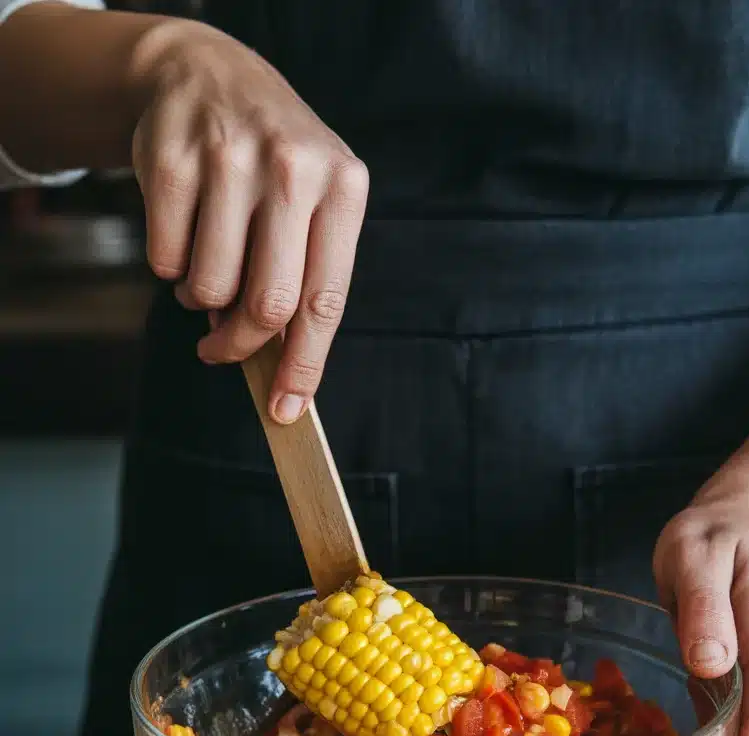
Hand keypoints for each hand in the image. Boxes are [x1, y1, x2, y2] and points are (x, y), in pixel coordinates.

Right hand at [130, 20, 367, 422]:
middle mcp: (293, 169)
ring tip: (208, 271)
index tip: (287, 408)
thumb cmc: (273, 163)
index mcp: (343, 188)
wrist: (208, 75)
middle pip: (268, 303)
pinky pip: (165, 259)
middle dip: (242, 345)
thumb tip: (277, 365)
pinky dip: (170, 268)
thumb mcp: (313, 202)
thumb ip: (304, 276)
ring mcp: (231, 159)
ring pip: (210, 287)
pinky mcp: (172, 160)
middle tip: (222, 351)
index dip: (305, 365)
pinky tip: (185, 237)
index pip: (326, 300)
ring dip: (201, 301)